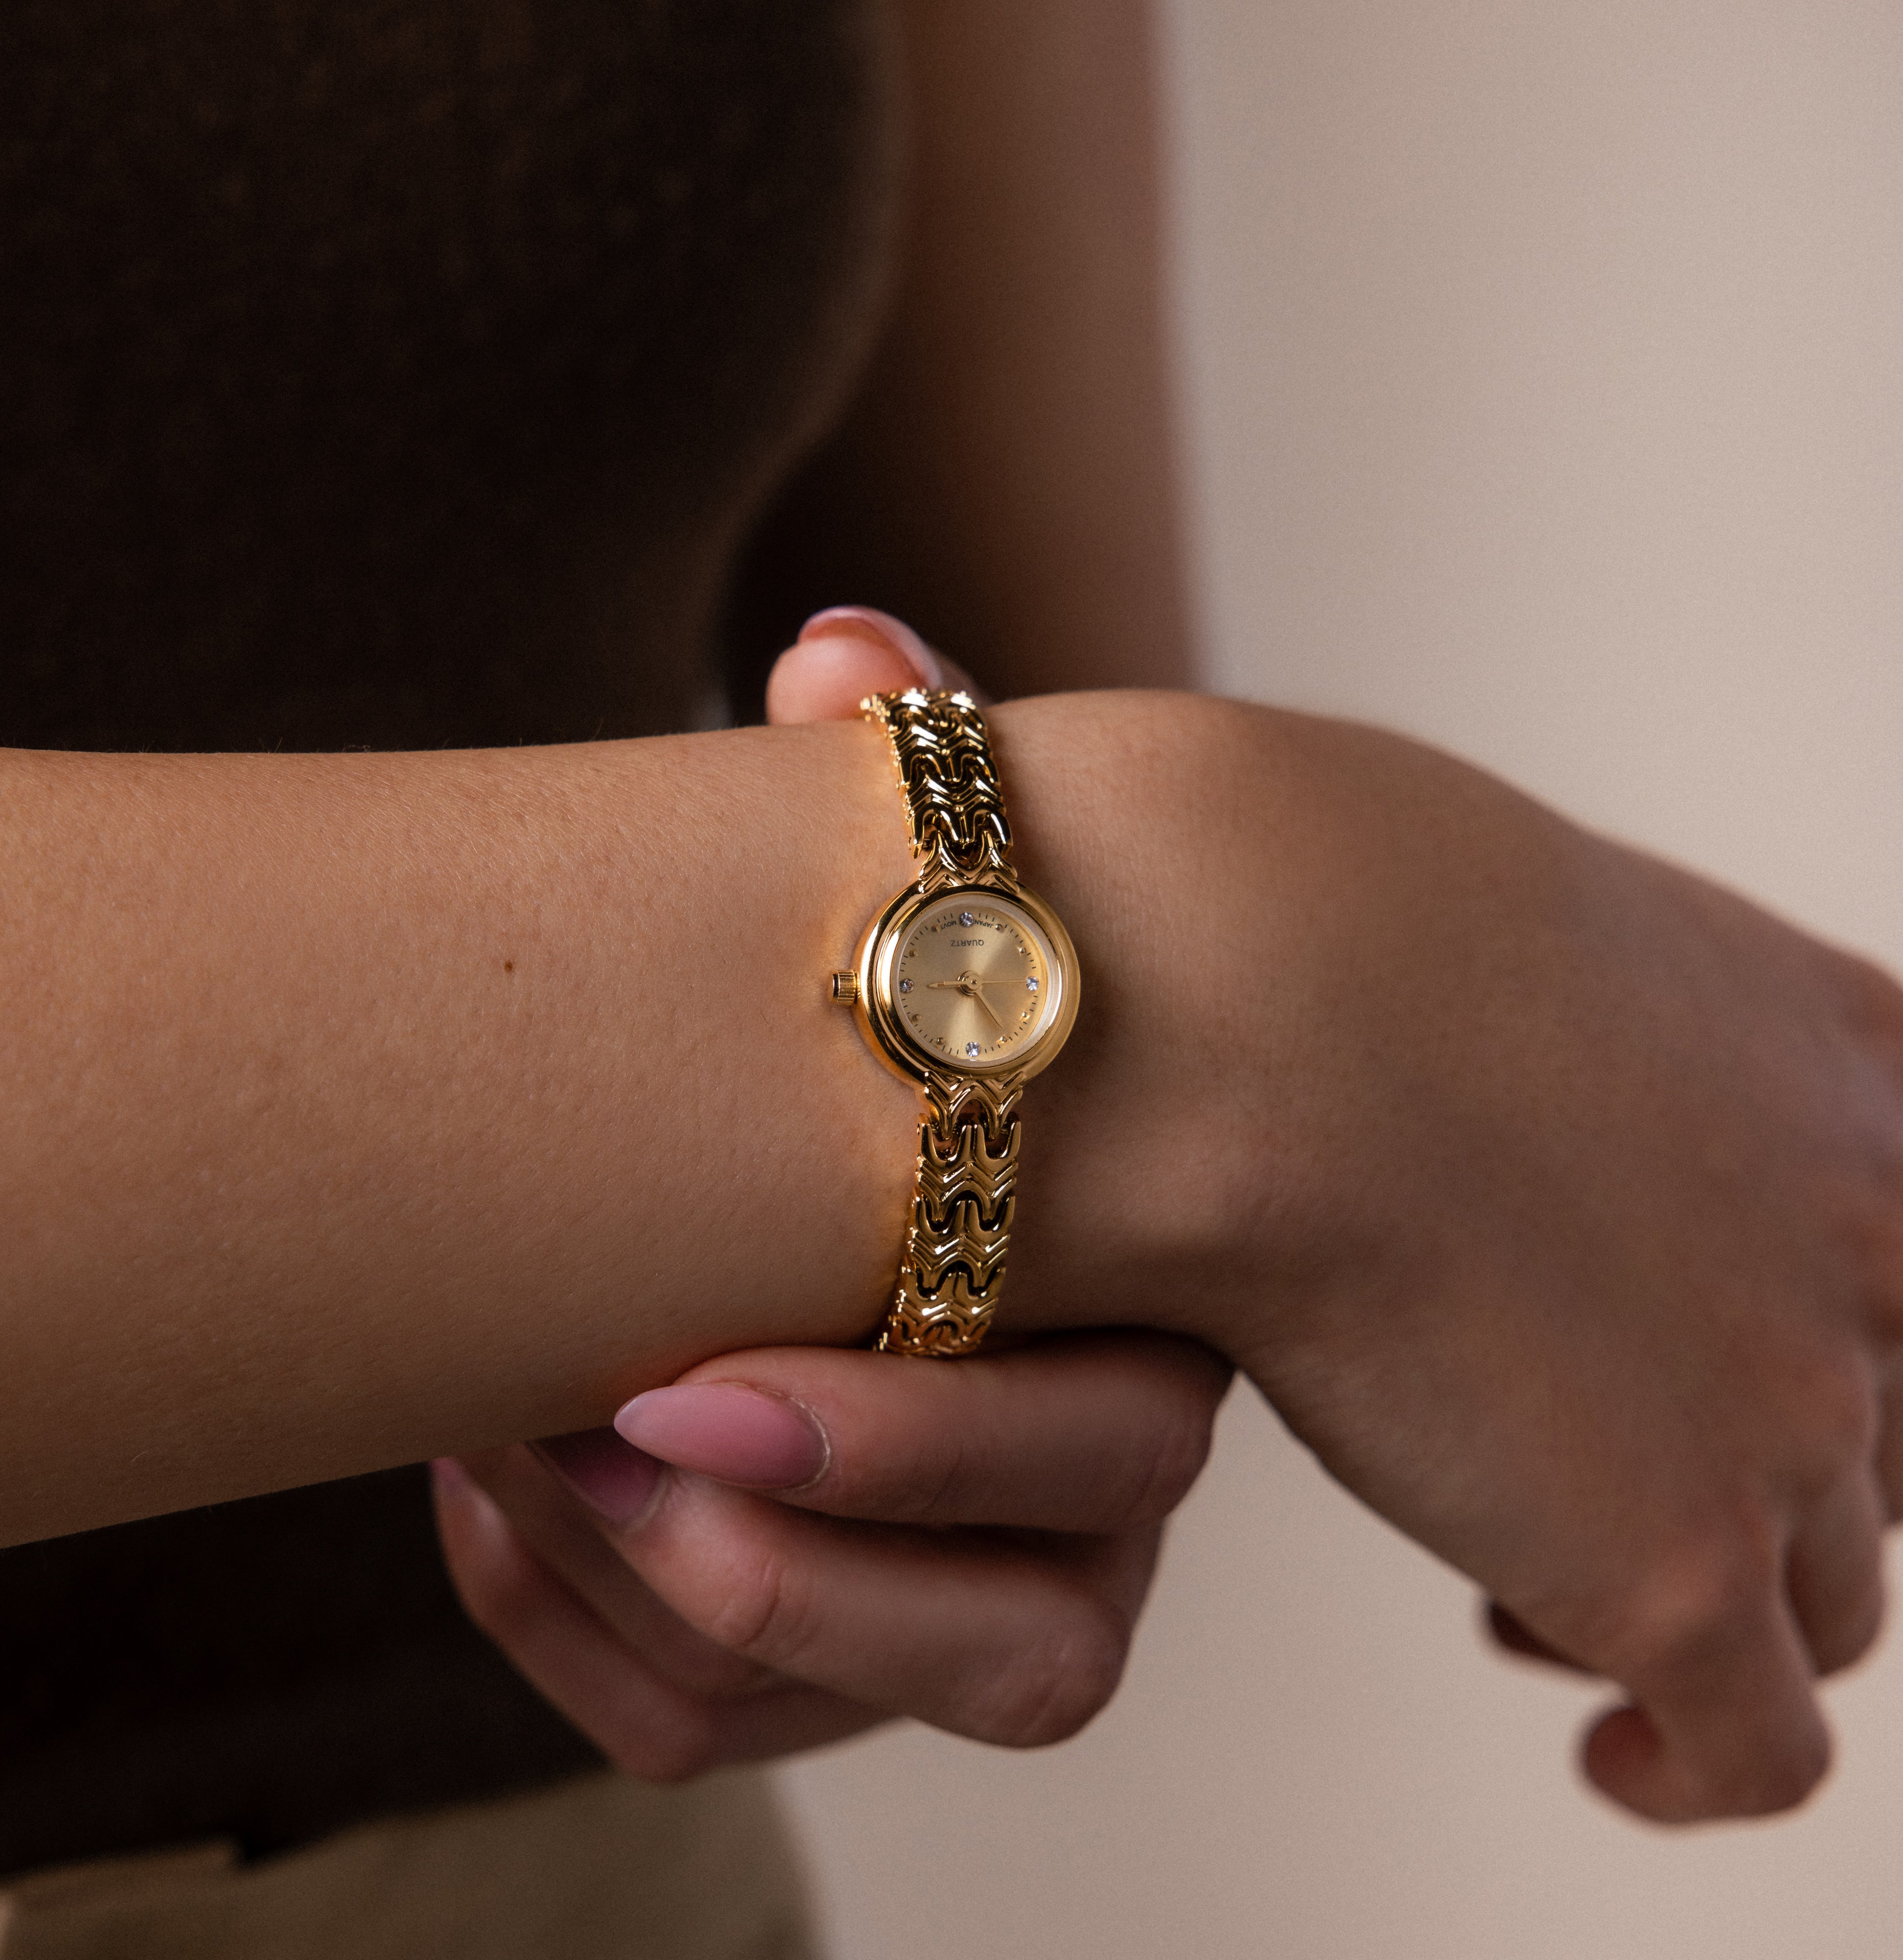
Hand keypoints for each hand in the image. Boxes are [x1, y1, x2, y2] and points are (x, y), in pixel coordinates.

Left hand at [433, 611, 1232, 1777]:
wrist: (885, 1119)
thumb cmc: (916, 1015)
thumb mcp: (933, 903)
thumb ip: (921, 787)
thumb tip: (843, 648)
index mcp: (1154, 1320)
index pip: (1109, 1456)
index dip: (904, 1441)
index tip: (679, 1366)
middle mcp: (1100, 1495)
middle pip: (1034, 1643)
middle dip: (786, 1554)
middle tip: (580, 1421)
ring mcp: (977, 1586)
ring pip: (858, 1711)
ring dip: (659, 1605)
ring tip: (505, 1452)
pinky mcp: (841, 1650)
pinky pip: (714, 1730)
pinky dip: (581, 1638)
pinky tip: (488, 1493)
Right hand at [973, 684, 1902, 1824]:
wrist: (1234, 996)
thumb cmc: (1304, 910)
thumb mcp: (1520, 912)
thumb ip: (1574, 1008)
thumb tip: (1463, 1061)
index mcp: (1849, 1062)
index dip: (1848, 1340)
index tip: (1737, 1374)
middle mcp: (1873, 1242)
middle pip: (1901, 1440)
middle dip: (1782, 1478)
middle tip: (1622, 1471)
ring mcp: (1792, 1416)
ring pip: (1833, 1593)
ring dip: (1711, 1607)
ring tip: (1541, 1586)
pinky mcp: (1674, 1568)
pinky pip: (1756, 1750)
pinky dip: (1687, 1763)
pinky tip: (1611, 1755)